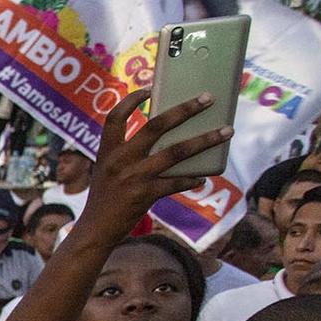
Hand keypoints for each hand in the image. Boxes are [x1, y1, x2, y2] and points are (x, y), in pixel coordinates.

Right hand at [81, 89, 232, 239]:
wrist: (94, 231)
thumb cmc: (104, 200)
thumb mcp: (107, 172)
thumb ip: (127, 156)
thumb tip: (165, 142)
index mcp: (107, 151)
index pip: (115, 117)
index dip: (131, 100)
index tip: (149, 89)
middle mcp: (120, 160)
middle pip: (156, 126)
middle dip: (185, 109)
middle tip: (207, 98)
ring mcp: (134, 177)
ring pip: (176, 151)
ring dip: (204, 140)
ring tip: (225, 132)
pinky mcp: (145, 195)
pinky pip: (176, 182)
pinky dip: (192, 178)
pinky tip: (203, 177)